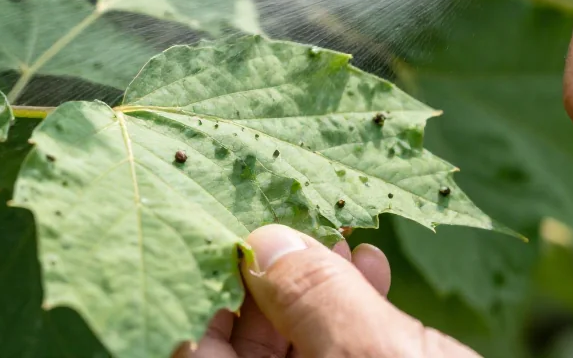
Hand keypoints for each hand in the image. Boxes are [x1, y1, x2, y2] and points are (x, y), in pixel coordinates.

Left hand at [176, 225, 478, 356]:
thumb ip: (317, 304)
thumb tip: (267, 244)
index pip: (200, 355)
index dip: (214, 293)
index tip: (238, 237)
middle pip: (249, 349)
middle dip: (272, 283)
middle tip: (297, 227)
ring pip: (299, 347)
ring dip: (316, 288)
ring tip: (345, 240)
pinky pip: (342, 354)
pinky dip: (353, 309)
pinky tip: (372, 271)